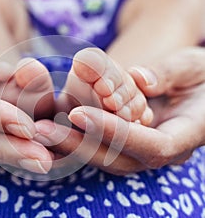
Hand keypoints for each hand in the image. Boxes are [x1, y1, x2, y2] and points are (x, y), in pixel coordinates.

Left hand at [34, 47, 204, 174]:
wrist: (200, 90)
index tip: (80, 114)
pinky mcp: (128, 146)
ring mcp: (143, 152)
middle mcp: (161, 152)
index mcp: (186, 135)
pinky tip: (51, 131)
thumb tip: (140, 79)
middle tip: (43, 129)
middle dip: (80, 145)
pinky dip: (75, 142)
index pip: (151, 145)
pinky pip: (100, 149)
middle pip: (118, 160)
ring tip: (39, 130)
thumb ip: (170, 74)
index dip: (115, 133)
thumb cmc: (201, 78)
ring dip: (71, 146)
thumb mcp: (194, 67)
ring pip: (105, 159)